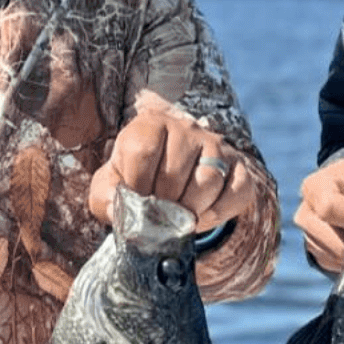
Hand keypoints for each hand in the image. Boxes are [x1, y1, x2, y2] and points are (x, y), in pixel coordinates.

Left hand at [89, 98, 257, 231]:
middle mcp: (186, 128)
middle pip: (175, 172)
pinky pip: (238, 191)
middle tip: (157, 215)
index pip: (143, 152)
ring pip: (208, 182)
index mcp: (150, 125)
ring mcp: (216, 146)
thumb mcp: (109, 187)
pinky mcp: (239, 166)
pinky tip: (201, 217)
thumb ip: (104, 198)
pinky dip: (219, 213)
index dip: (137, 187)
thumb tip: (117, 210)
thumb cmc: (134, 181)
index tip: (136, 202)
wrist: (169, 177)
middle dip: (162, 205)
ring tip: (177, 218)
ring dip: (190, 211)